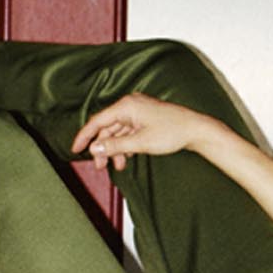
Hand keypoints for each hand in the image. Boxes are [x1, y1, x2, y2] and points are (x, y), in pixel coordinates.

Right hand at [71, 93, 210, 169]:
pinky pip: (128, 132)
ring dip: (115, 149)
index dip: (84, 136)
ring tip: (118, 166)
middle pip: (107, 127)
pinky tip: (127, 158)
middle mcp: (130, 105)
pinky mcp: (145, 118)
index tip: (75, 150)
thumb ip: (114, 146)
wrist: (196, 130)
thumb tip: (94, 149)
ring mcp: (138, 111)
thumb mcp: (140, 143)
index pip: (97, 121)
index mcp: (126, 106)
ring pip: (118, 132)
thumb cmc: (172, 133)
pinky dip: (125, 145)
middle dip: (102, 148)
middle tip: (100, 167)